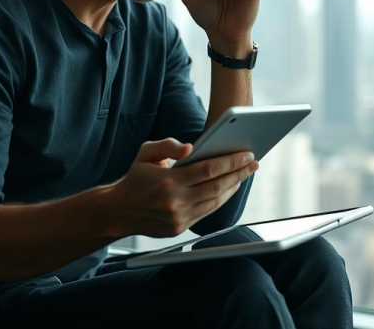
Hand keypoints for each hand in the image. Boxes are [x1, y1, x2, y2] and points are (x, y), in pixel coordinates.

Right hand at [105, 137, 258, 237]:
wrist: (119, 211)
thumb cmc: (136, 178)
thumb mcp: (145, 153)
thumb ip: (167, 145)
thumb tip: (190, 148)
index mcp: (168, 180)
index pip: (208, 170)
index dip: (230, 162)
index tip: (247, 154)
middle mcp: (175, 201)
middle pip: (217, 186)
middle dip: (239, 173)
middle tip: (254, 162)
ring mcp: (179, 217)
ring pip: (215, 201)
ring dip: (233, 187)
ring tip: (245, 174)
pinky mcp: (180, 227)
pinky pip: (207, 212)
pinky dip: (221, 199)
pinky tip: (229, 188)